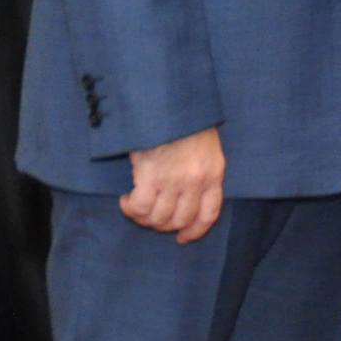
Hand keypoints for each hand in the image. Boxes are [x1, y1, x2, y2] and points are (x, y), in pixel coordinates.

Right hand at [122, 126, 225, 243]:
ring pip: (158, 218)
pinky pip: (139, 207)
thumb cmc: (186, 123)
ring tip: (136, 206)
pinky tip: (126, 199)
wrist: (169, 103)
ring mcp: (174, 180)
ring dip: (144, 218)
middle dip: (163, 225)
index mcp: (214, 173)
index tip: (183, 238)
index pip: (209, 214)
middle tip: (151, 216)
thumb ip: (203, 172)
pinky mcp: (151, 175)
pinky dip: (130, 209)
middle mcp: (196, 181)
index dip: (195, 231)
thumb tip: (189, 199)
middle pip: (180, 220)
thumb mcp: (207, 147)